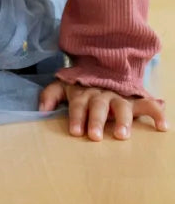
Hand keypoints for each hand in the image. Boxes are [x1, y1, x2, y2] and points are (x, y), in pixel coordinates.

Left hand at [39, 80, 167, 139]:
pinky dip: (156, 112)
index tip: (75, 132)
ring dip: (122, 119)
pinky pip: (148, 104)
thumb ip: (51, 95)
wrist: (104, 67)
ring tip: (122, 134)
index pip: (78, 104)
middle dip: (96, 120)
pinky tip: (162, 125)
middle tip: (95, 136)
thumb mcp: (64, 86)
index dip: (76, 117)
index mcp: (83, 92)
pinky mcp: (135, 98)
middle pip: (99, 106)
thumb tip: (41, 110)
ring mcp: (119, 96)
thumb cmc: (82, 86)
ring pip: (122, 106)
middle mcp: (101, 94)